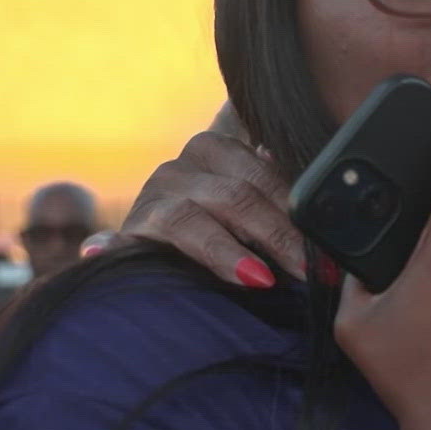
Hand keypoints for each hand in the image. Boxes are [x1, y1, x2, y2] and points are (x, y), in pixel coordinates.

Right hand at [118, 128, 306, 286]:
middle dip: (277, 236)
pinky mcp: (125, 235)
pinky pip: (114, 242)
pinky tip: (101, 255)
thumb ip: (284, 201)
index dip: (296, 213)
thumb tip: (329, 217)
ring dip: (225, 251)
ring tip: (258, 278)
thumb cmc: (229, 227)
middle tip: (307, 270)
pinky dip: (108, 248)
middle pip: (235, 196)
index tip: (323, 248)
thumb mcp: (259, 207)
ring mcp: (150, 199)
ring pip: (189, 217)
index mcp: (217, 151)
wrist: (166, 246)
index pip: (263, 176)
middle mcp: (181, 168)